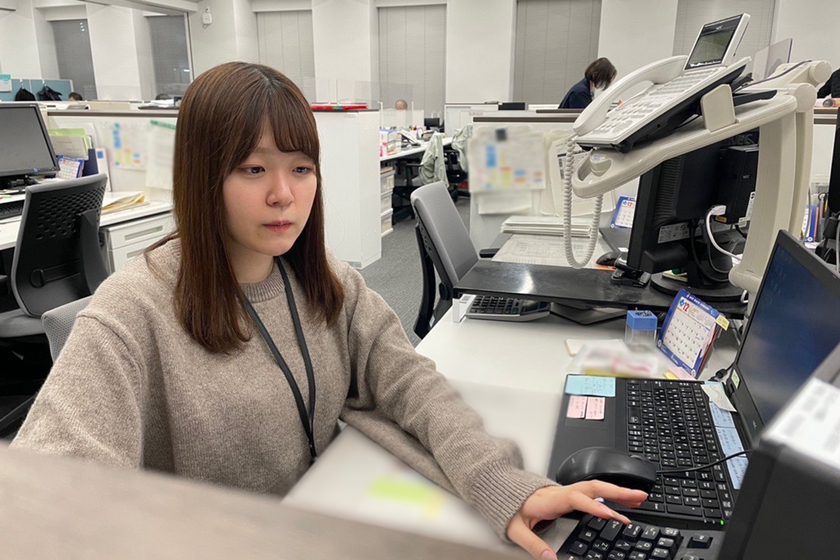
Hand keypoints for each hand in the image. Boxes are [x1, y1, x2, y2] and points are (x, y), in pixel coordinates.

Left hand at [506, 481, 647, 559]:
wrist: (501, 490)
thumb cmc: (509, 507)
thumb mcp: (515, 529)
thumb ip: (532, 544)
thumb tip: (550, 558)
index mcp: (550, 499)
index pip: (576, 500)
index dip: (594, 507)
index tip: (612, 515)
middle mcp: (561, 492)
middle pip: (593, 488)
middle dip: (617, 492)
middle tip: (639, 497)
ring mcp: (566, 491)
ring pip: (595, 488)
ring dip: (618, 491)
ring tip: (639, 498)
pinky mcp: (569, 494)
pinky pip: (593, 492)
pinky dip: (610, 495)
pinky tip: (622, 501)